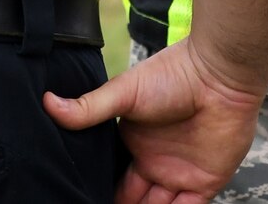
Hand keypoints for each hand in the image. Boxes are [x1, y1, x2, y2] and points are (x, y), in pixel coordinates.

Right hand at [45, 36, 266, 203]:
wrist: (219, 76)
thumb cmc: (173, 76)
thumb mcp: (124, 92)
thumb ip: (89, 107)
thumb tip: (48, 103)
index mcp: (132, 141)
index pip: (112, 175)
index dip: (101, 186)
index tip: (82, 195)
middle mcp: (154, 161)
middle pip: (132, 198)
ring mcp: (179, 174)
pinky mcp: (205, 183)